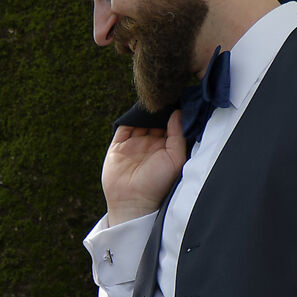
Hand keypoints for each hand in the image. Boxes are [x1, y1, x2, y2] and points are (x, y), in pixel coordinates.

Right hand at [100, 109, 185, 223]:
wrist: (133, 201)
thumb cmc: (158, 184)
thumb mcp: (175, 159)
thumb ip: (178, 135)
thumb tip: (178, 113)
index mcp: (165, 148)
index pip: (170, 124)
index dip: (173, 113)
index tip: (177, 99)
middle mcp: (150, 144)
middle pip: (155, 120)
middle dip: (159, 109)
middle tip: (164, 94)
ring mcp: (133, 144)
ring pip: (140, 120)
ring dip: (144, 111)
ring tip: (151, 100)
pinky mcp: (118, 146)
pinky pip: (124, 126)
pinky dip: (130, 117)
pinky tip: (137, 111)